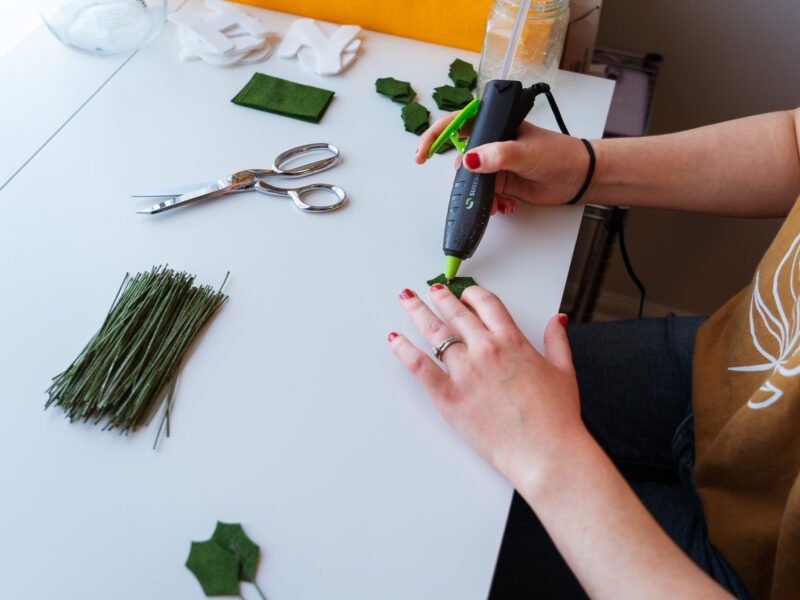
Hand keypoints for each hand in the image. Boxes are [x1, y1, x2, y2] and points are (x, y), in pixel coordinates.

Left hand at [388, 283, 587, 488]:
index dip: (472, 294)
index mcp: (512, 341)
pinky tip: (395, 339)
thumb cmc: (556, 418)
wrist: (545, 452)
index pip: (486, 304)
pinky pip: (419, 366)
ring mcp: (464, 372)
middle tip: (431, 290)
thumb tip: (556, 320)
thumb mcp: (563, 371)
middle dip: (440, 297)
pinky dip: (404, 349)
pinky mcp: (448, 396)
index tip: (464, 294)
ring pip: (434, 332)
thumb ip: (556, 340)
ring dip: (417, 312)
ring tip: (407, 300)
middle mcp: (485, 350)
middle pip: (455, 313)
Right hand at [414, 113, 590, 212]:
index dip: (435, 135)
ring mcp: (495, 164)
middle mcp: (491, 143)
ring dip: (478, 196)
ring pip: (472, 182)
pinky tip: (505, 205)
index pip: (456, 123)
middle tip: (467, 191)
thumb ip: (497, 155)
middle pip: (461, 159)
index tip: (424, 152)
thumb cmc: (558, 154)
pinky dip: (492, 204)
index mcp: (494, 124)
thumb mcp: (526, 151)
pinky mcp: (501, 183)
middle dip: (463, 179)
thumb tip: (471, 159)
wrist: (578, 178)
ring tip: (496, 202)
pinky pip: (485, 196)